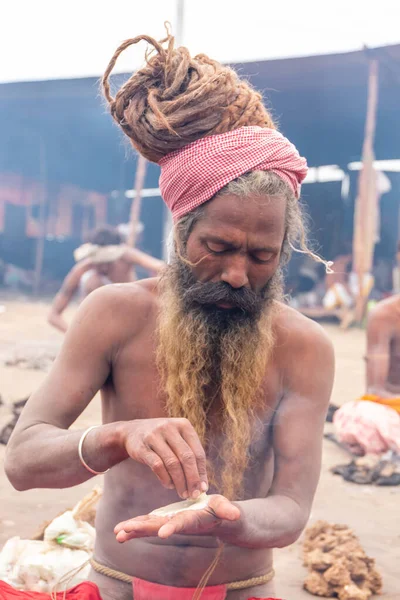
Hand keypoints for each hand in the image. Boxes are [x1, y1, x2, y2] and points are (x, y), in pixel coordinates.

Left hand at [114, 495, 239, 541]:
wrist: (218, 519)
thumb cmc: (224, 512)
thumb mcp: (227, 509)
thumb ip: (229, 511)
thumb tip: (236, 514)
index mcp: (193, 520)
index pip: (182, 524)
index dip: (173, 527)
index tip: (162, 533)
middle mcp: (179, 523)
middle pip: (158, 527)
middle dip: (142, 529)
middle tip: (124, 532)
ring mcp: (171, 522)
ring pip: (150, 526)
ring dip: (134, 529)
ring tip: (117, 533)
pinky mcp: (167, 519)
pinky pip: (149, 522)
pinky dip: (136, 525)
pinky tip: (121, 530)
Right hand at [122, 418, 207, 499]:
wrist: (132, 431)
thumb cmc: (161, 439)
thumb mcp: (177, 440)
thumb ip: (189, 456)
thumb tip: (202, 485)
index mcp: (183, 425)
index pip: (198, 452)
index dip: (202, 472)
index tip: (203, 488)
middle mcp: (170, 427)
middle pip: (187, 457)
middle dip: (192, 479)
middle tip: (194, 494)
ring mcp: (155, 436)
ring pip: (172, 463)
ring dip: (179, 482)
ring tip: (182, 493)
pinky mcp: (142, 447)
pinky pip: (157, 466)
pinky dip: (165, 479)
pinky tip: (169, 485)